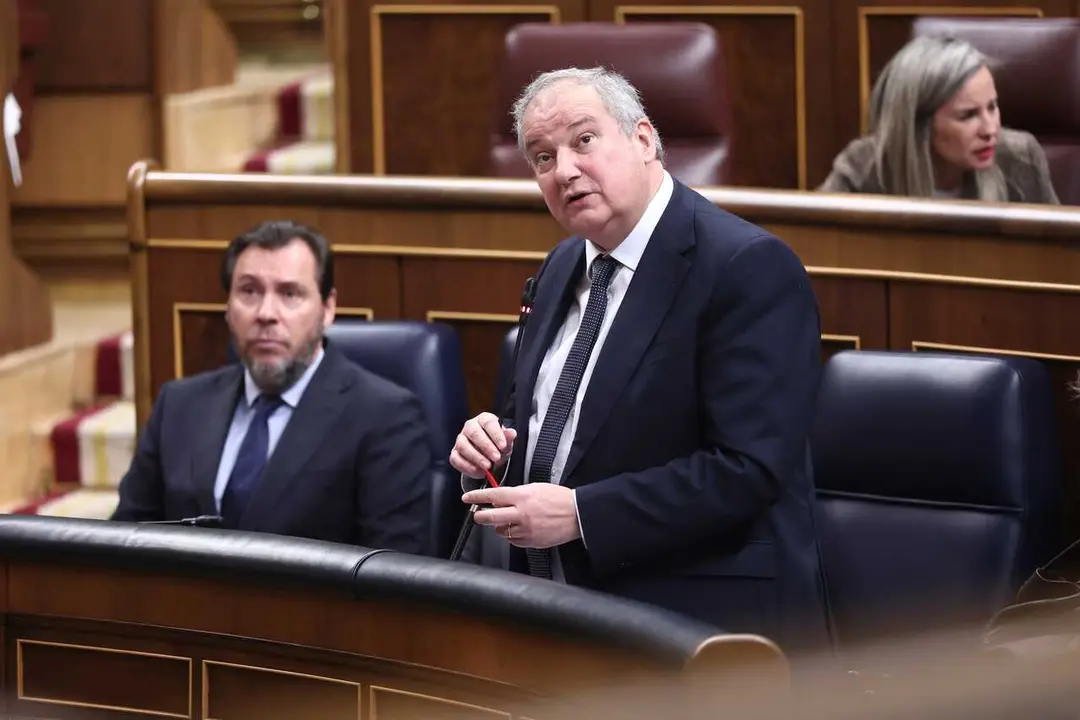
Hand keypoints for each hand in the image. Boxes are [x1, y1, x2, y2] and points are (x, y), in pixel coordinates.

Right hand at [450, 412, 515, 478]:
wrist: (490, 459)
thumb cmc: (497, 446)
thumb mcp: (506, 443)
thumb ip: (508, 438)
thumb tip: (512, 433)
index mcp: (484, 420)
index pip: (488, 423)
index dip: (496, 434)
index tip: (503, 446)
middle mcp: (470, 427)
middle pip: (474, 433)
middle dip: (486, 447)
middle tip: (496, 458)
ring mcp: (460, 439)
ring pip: (463, 445)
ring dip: (476, 457)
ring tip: (487, 467)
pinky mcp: (454, 453)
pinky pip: (456, 459)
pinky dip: (467, 467)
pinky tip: (478, 471)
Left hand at [463, 484, 579, 548]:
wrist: (576, 515)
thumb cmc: (559, 499)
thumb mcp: (536, 488)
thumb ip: (517, 494)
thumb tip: (500, 499)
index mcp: (522, 497)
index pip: (493, 496)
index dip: (477, 497)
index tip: (467, 498)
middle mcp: (521, 514)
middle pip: (491, 517)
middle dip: (480, 516)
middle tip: (478, 515)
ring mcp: (525, 529)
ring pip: (501, 530)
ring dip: (500, 526)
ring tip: (508, 521)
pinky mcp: (530, 541)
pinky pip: (513, 540)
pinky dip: (512, 535)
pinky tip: (519, 529)